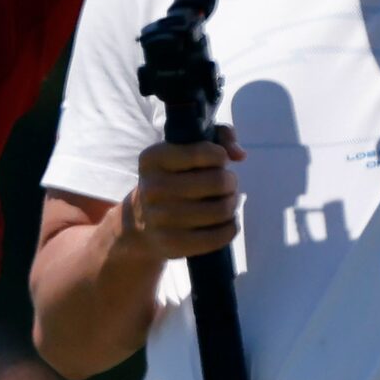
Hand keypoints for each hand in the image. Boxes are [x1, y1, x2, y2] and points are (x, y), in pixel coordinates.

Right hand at [119, 127, 247, 259]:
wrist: (141, 221)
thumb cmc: (173, 178)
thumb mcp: (184, 149)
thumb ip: (217, 135)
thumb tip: (239, 154)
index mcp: (153, 158)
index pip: (203, 152)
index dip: (220, 156)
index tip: (218, 161)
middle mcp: (152, 187)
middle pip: (218, 182)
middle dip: (231, 182)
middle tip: (226, 185)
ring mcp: (160, 218)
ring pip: (222, 210)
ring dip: (232, 204)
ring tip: (226, 202)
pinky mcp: (172, 244)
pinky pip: (218, 236)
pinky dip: (231, 228)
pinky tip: (226, 222)